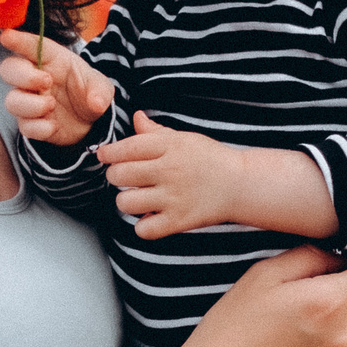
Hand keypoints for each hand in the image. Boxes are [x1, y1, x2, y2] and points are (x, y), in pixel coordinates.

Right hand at [0, 30, 114, 145]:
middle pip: (9, 69)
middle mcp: (35, 78)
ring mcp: (30, 101)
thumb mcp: (102, 87)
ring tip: (51, 105)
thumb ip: (100, 92)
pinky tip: (53, 126)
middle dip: (23, 75)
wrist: (91, 122)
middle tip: (46, 81)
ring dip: (31, 104)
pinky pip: (24, 126)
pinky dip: (38, 128)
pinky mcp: (31, 123)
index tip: (6, 37)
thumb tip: (96, 103)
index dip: (17, 40)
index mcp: (51, 60)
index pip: (31, 46)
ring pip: (12, 100)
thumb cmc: (90, 93)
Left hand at [96, 112, 237, 237]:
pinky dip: (143, 226)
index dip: (109, 153)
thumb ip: (156, 132)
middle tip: (126, 178)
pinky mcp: (179, 221)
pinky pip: (144, 229)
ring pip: (126, 203)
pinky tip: (151, 217)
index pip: (126, 149)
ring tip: (139, 198)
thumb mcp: (185, 139)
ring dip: (127, 202)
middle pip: (120, 176)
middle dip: (116, 176)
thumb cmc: (210, 160)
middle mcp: (170, 171)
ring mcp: (174, 197)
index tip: (105, 156)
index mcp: (170, 146)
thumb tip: (136, 117)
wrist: (242, 185)